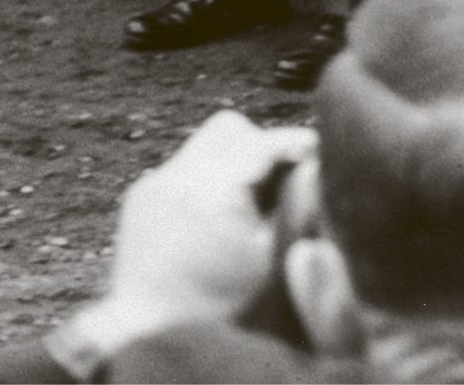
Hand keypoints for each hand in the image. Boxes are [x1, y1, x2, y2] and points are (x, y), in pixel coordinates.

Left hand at [75, 111, 317, 355]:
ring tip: (257, 208)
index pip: (261, 142)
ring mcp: (151, 185)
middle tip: (288, 184)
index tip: (323, 155)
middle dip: (262, 148)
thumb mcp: (274, 262)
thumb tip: (315, 169)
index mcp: (210, 189)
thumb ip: (298, 210)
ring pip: (204, 145)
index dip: (298, 144)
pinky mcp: (139, 198)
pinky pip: (182, 169)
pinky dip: (208, 180)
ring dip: (234, 163)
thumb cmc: (222, 310)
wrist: (151, 333)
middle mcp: (174, 176)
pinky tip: (223, 221)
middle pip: (229, 129)